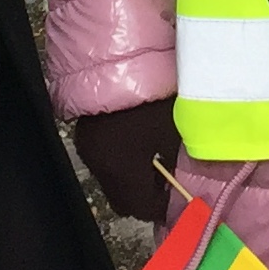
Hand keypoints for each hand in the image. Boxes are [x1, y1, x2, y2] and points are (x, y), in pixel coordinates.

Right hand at [74, 99, 181, 223]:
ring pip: (111, 183)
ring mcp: (88, 151)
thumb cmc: (151, 96)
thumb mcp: (172, 128)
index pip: (141, 208)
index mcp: (121, 168)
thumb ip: (178, 160)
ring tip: (156, 166)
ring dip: (132, 183)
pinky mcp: (85, 136)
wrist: (116, 60)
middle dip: (145, 199)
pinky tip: (137, 149)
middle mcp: (99, 166)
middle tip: (167, 186)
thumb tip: (183, 180)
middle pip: (122, 201)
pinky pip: (104, 164)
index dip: (162, 209)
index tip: (179, 201)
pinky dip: (121, 166)